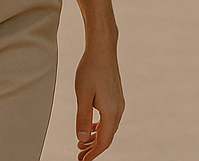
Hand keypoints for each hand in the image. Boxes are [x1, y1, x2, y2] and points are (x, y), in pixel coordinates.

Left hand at [74, 36, 123, 159]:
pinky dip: (100, 127)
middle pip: (107, 137)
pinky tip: (91, 128)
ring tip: (82, 143)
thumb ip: (82, 118)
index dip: (93, 153)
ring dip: (96, 138)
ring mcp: (119, 103)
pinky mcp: (116, 97)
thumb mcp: (82, 95)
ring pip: (108, 128)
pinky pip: (109, 119)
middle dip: (94, 148)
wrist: (102, 49)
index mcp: (111, 112)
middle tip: (80, 156)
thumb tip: (82, 138)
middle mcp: (118, 109)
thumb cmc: (90, 70)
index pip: (103, 141)